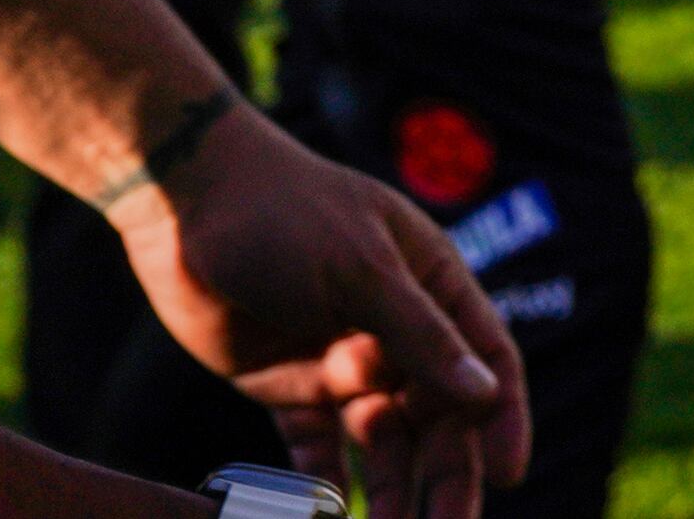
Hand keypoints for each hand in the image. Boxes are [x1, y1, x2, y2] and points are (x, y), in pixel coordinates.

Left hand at [109, 98, 530, 518]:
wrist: (184, 204)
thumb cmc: (287, 213)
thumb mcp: (361, 271)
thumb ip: (421, 337)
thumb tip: (485, 396)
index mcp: (432, 287)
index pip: (485, 362)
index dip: (503, 418)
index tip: (509, 474)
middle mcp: (396, 330)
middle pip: (436, 416)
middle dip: (446, 475)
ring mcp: (342, 361)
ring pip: (381, 442)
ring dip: (391, 490)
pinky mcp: (287, 387)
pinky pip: (314, 451)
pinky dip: (321, 489)